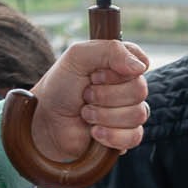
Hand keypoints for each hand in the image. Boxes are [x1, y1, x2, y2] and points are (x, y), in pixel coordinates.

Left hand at [28, 39, 150, 161]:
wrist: (46, 120)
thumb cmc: (60, 86)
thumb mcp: (78, 56)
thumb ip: (110, 51)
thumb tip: (141, 67)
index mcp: (120, 65)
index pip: (139, 65)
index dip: (115, 73)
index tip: (94, 75)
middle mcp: (127, 87)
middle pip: (139, 90)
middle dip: (106, 96)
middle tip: (85, 96)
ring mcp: (128, 112)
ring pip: (138, 114)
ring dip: (104, 115)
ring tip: (85, 114)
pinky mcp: (125, 136)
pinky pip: (135, 137)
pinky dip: (111, 135)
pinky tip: (94, 132)